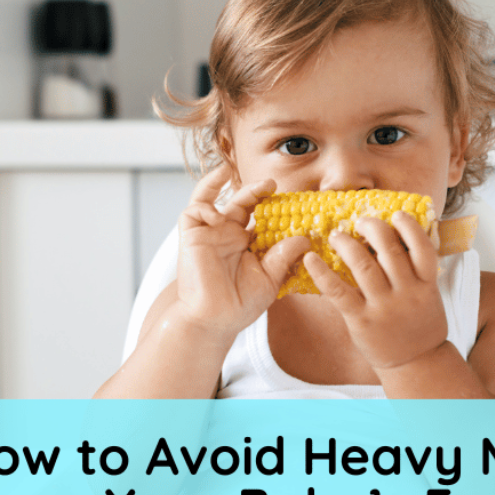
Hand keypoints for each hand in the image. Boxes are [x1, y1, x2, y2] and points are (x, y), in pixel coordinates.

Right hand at [174, 167, 309, 340]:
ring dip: (217, 183)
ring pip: (209, 199)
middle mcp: (226, 234)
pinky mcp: (190, 238)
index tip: (290, 200)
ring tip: (229, 173)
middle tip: (271, 184)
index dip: (270, 204)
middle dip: (253, 190)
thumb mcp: (269, 279)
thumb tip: (304, 239)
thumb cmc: (239, 305)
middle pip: (239, 202)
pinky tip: (218, 216)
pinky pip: (193, 212)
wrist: (213, 321)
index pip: (258, 215)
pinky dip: (204, 207)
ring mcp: (208, 234)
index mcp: (245, 243)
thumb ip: (284, 257)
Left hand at [303, 211, 446, 368]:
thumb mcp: (428, 295)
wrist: (415, 363)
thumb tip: (393, 237)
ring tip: (336, 235)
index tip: (397, 214)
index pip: (422, 247)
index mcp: (426, 284)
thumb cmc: (418, 323)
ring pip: (363, 265)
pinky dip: (322, 272)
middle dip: (372, 228)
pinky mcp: (361, 320)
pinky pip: (338, 291)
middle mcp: (407, 293)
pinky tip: (310, 258)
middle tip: (360, 221)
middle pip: (390, 250)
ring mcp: (384, 307)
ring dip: (346, 243)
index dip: (409, 227)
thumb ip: (414, 270)